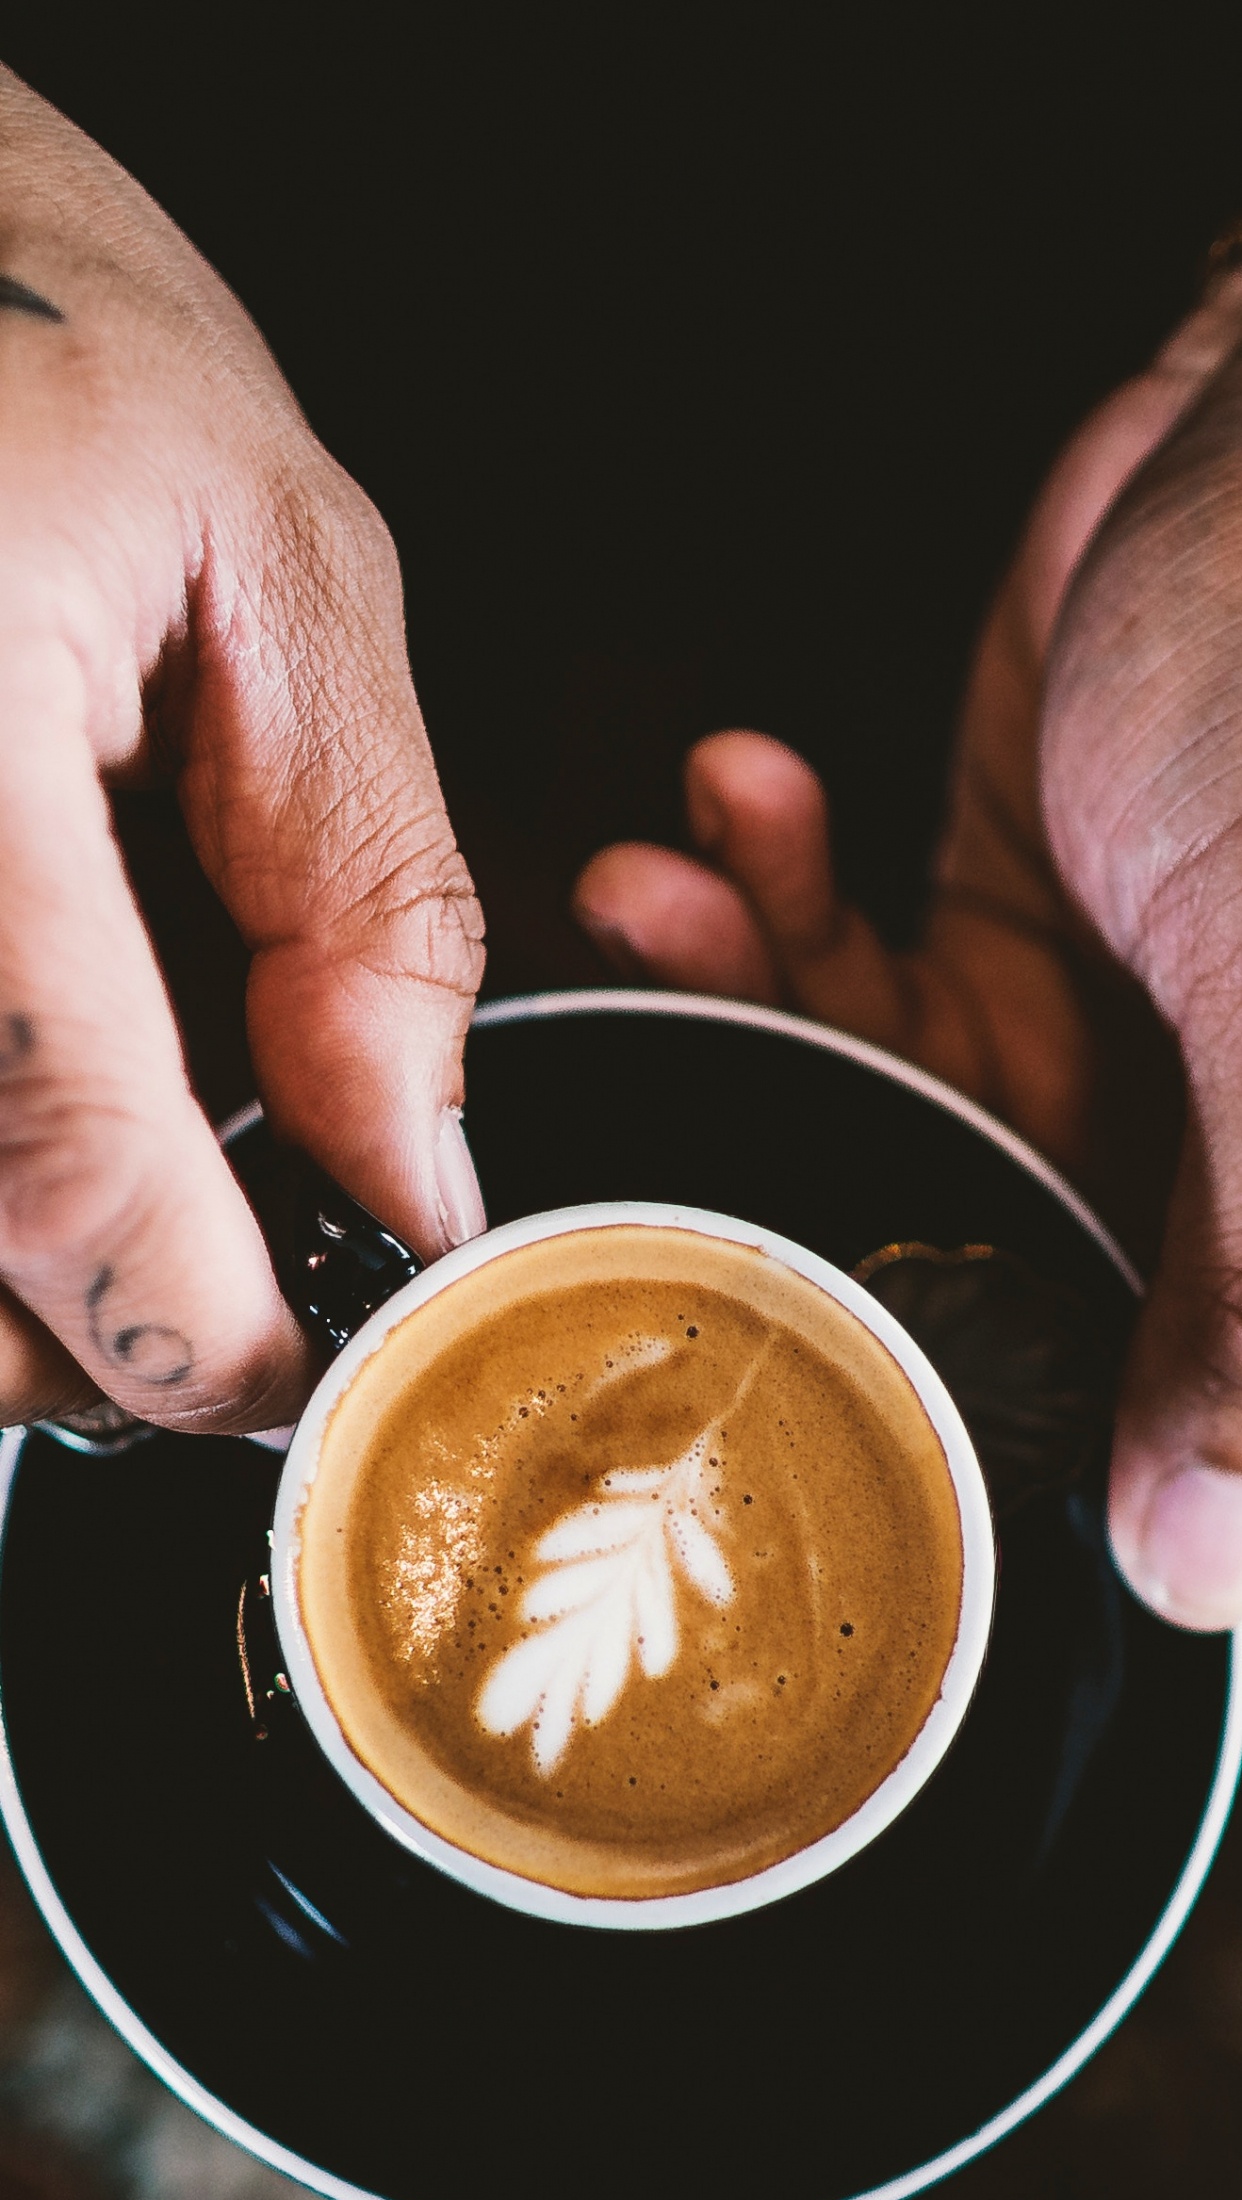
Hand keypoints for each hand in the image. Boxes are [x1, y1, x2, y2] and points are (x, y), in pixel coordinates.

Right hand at [0, 67, 484, 1435]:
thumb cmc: (38, 334)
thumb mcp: (279, 569)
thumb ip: (366, 895)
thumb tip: (409, 1171)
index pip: (65, 1160)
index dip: (204, 1327)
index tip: (302, 1364)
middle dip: (91, 1342)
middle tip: (208, 1287)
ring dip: (4, 1285)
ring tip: (111, 1192)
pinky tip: (25, 1108)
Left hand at [573, 258, 1241, 1628]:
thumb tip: (1193, 1568)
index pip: (1148, 1403)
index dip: (996, 1433)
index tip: (791, 1410)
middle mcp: (1209, 1143)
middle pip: (981, 1254)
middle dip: (796, 1164)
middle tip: (640, 1107)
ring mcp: (1115, 1033)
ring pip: (889, 1105)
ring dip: (748, 997)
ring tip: (650, 897)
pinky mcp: (1034, 913)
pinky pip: (869, 964)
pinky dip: (778, 893)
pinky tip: (733, 807)